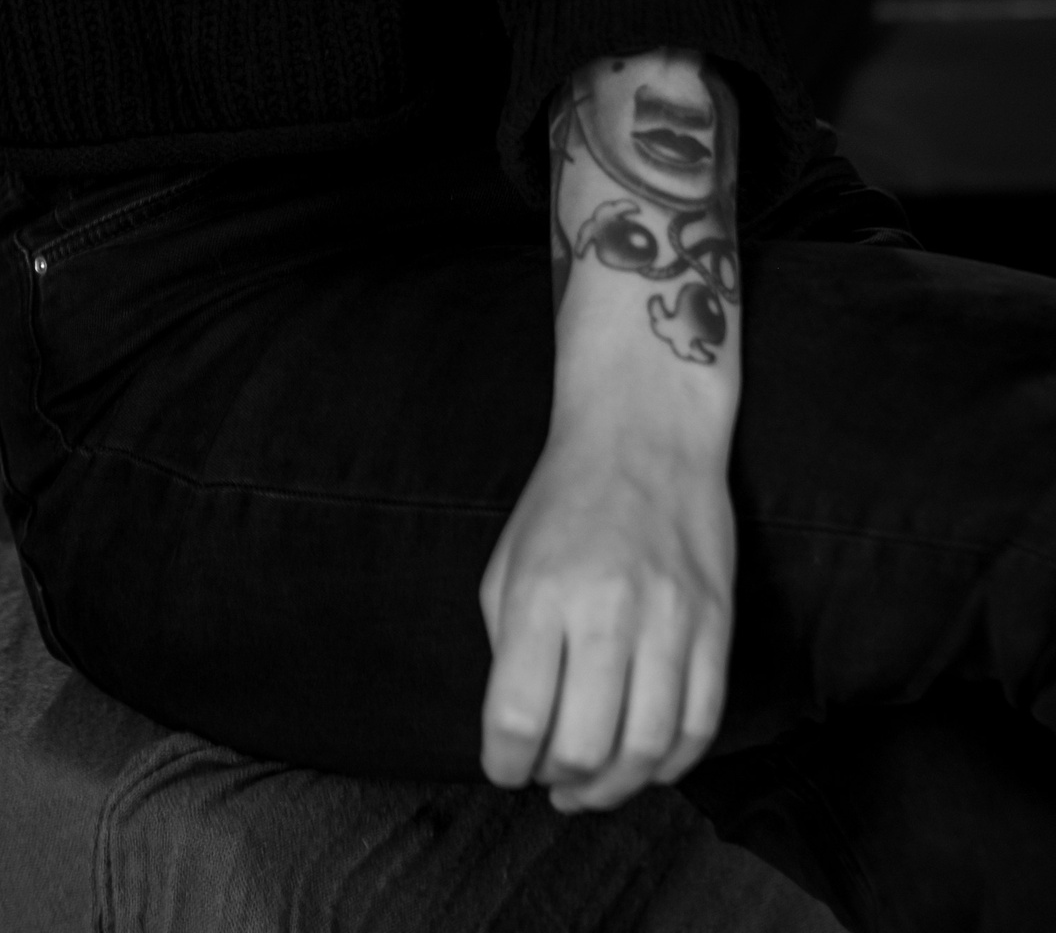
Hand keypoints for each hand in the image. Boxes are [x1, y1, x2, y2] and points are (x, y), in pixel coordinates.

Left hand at [478, 403, 733, 810]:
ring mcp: (671, 619)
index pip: (518, 715)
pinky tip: (645, 764)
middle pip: (585, 746)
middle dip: (558, 781)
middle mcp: (607, 608)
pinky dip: (672, 765)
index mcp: (541, 592)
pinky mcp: (718, 625)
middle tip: (548, 779)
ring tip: (592, 785)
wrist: (645, 433)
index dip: (504, 762)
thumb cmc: (565, 499)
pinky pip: (702, 725)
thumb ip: (509, 648)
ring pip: (649, 749)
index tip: (503, 766)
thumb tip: (523, 733)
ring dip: (615, 788)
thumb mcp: (507, 562)